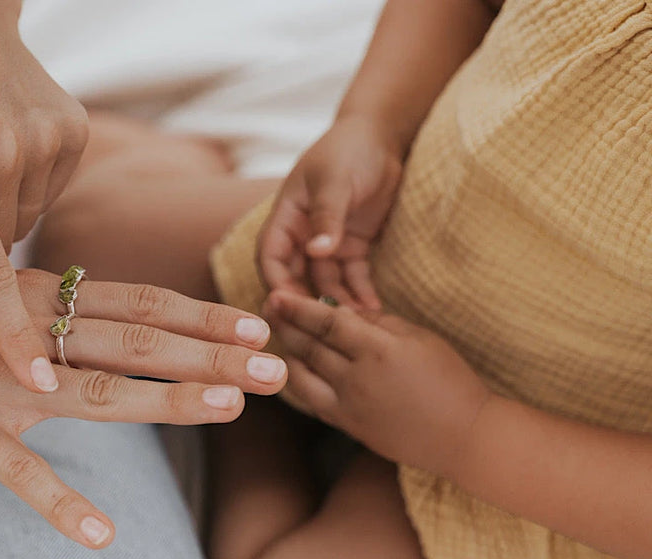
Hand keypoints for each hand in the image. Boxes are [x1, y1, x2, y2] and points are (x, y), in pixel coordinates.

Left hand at [0, 0, 89, 392]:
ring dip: (0, 209)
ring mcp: (49, 142)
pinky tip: (3, 148)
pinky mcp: (75, 132)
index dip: (11, 331)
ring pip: (26, 220)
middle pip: (1, 247)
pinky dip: (26, 185)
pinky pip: (50, 191)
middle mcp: (7, 156)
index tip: (37, 378)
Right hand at [0, 260, 286, 548]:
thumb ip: (43, 302)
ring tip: (225, 408)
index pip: (136, 302)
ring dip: (164, 400)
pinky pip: (16, 472)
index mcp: (36, 295)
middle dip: (211, 353)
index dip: (200, 314)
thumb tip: (95, 312)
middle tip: (278, 366)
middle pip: (136, 340)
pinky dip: (59, 504)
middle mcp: (29, 330)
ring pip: (94, 392)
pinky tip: (100, 535)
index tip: (257, 322)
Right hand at [257, 116, 402, 309]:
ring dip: (337, 305)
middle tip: (322, 331)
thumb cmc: (348, 149)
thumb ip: (328, 216)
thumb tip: (318, 252)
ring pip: (325, 284)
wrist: (381, 135)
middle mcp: (302, 235)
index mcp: (286, 217)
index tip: (289, 307)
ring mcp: (327, 243)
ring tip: (354, 327)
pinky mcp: (352, 247)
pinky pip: (352, 278)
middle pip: (295, 278)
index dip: (277, 283)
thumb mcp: (336, 180)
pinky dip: (360, 294)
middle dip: (307, 305)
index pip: (271, 258)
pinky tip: (373, 312)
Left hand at [264, 290, 491, 476]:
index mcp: (379, 351)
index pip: (328, 323)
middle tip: (266, 308)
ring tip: (277, 334)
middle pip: (309, 347)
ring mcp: (349, 406)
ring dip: (286, 352)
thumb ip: (378, 323)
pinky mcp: (347, 426)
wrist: (463, 436)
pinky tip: (292, 365)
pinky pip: (311, 399)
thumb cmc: (450, 380)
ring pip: (302, 375)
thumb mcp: (420, 338)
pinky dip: (297, 380)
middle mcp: (357, 379)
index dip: (298, 308)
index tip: (276, 294)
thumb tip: (343, 310)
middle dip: (284, 325)